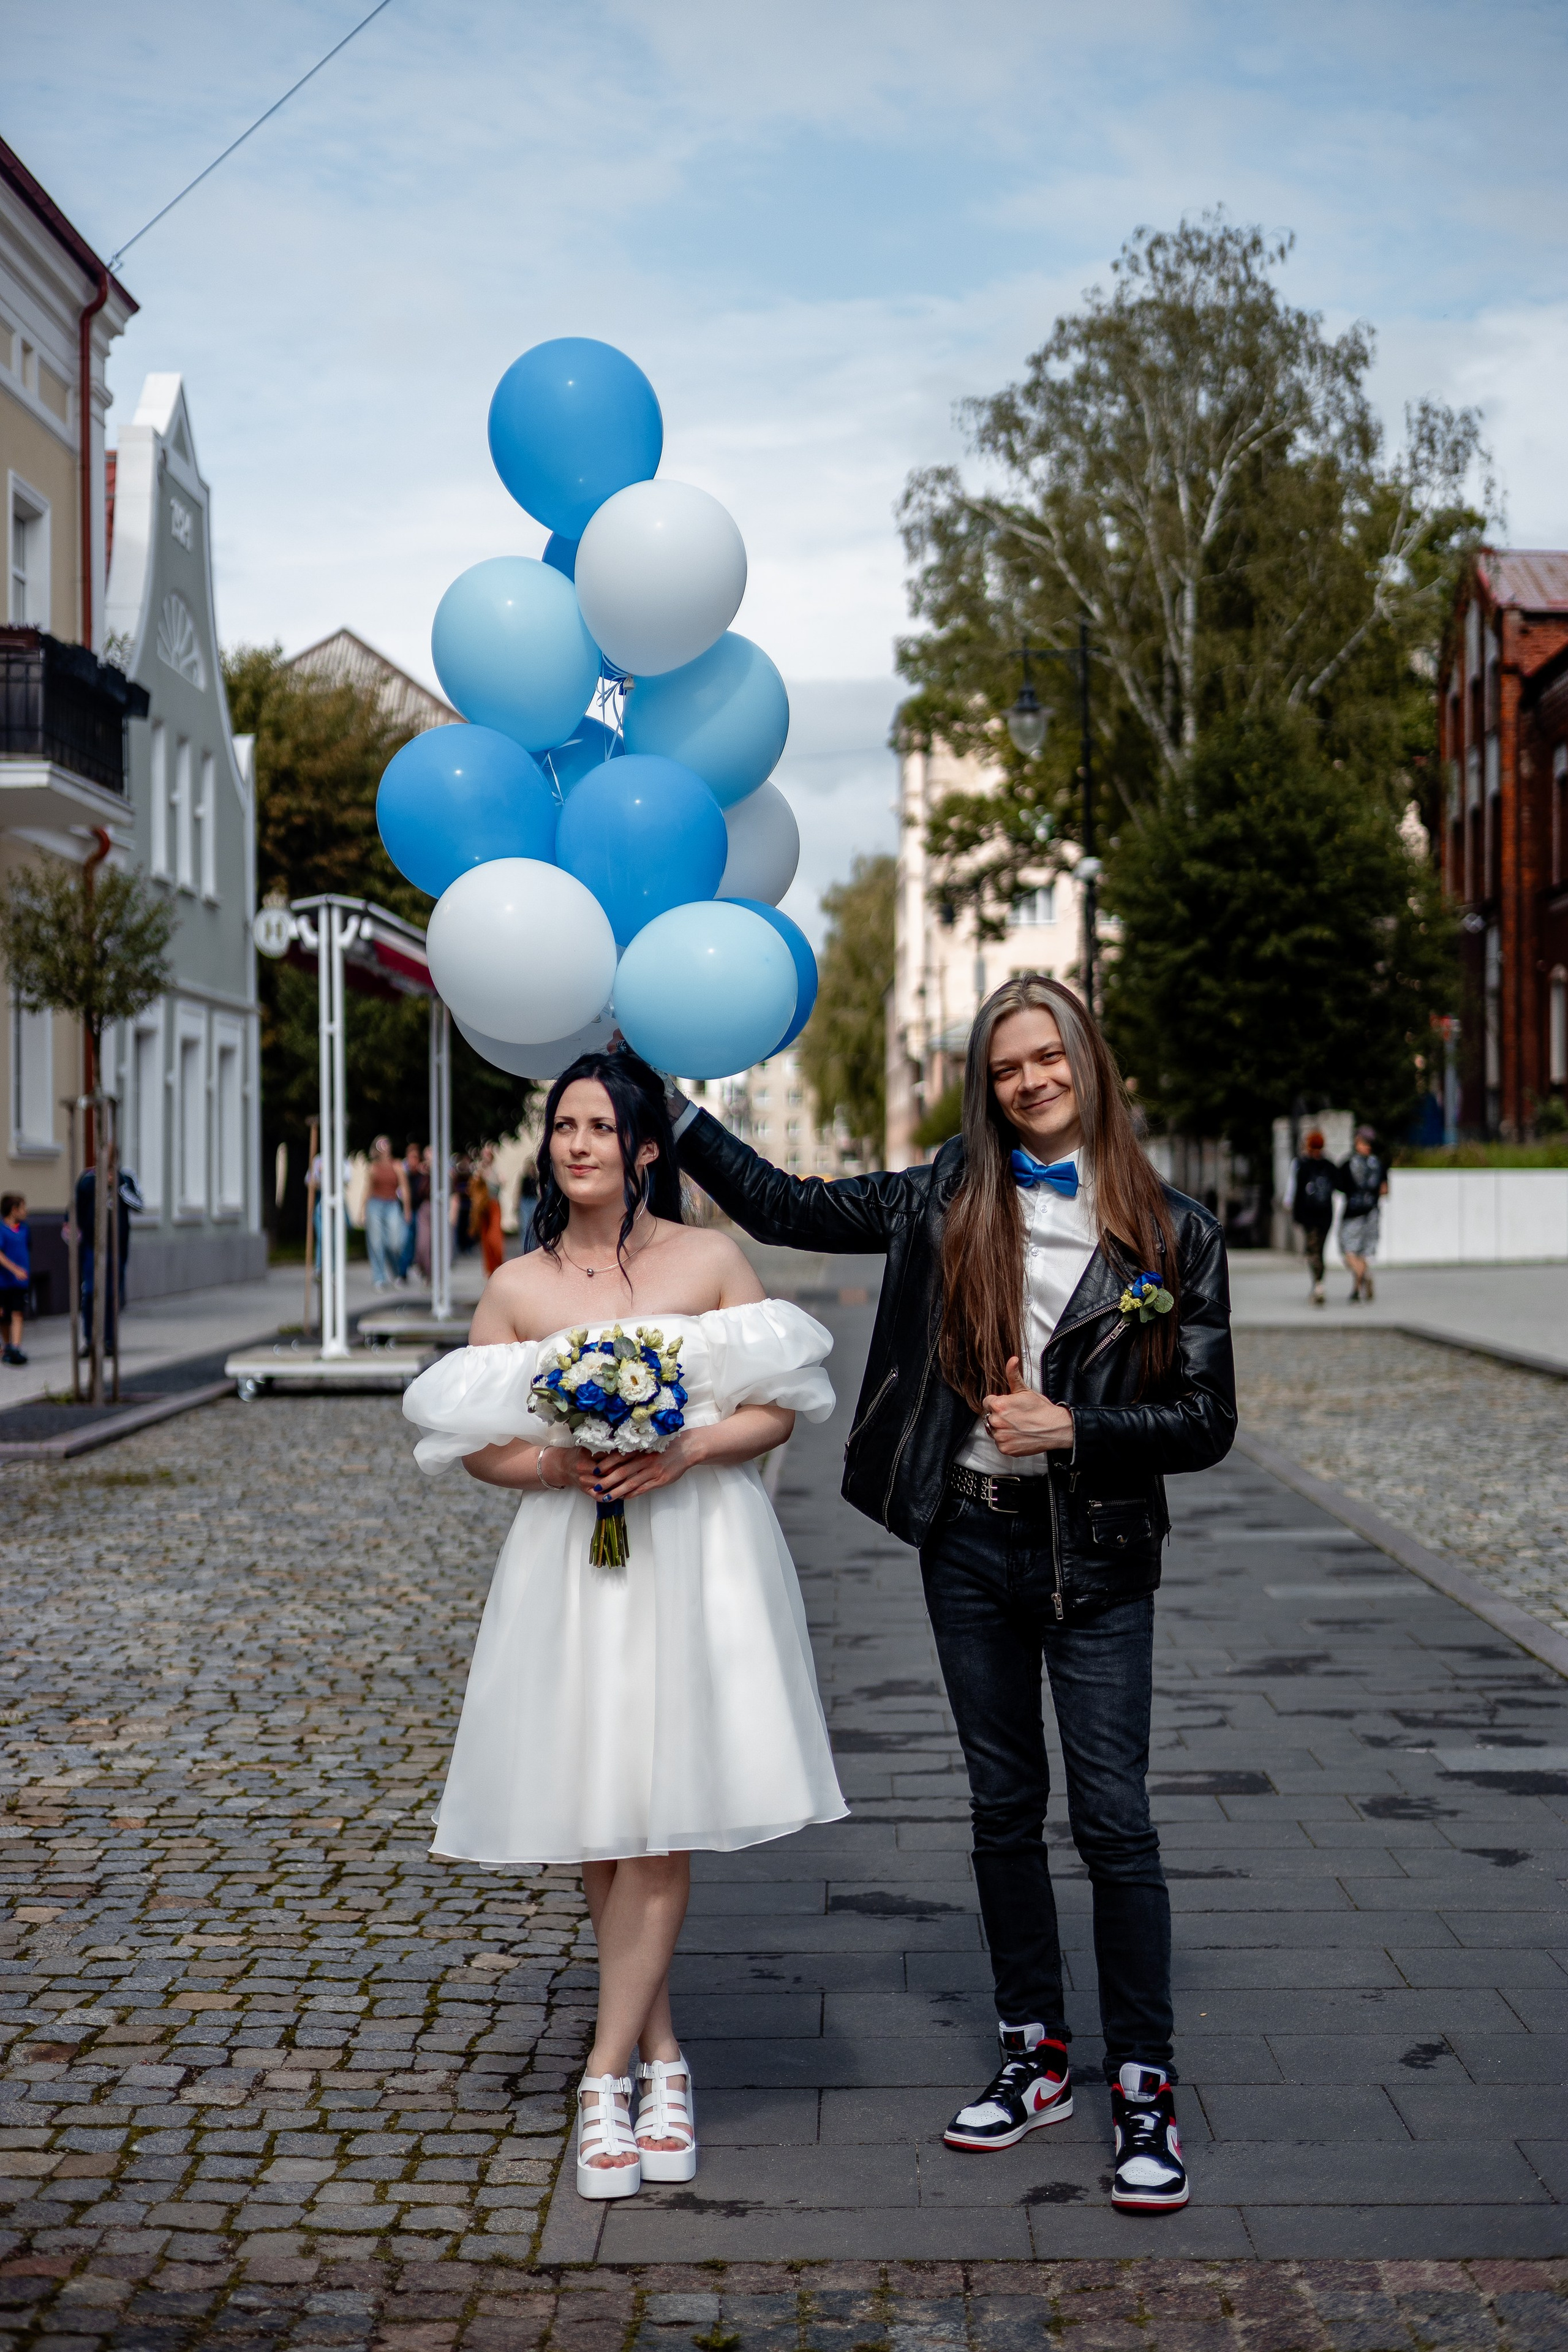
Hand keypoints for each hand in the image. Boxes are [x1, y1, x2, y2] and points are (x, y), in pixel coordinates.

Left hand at [571, 1433, 699, 1500]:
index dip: (606, 1464)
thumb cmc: (666, 1444)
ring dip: (617, 1491)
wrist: (687, 1448)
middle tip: (596, 1486)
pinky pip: (643, 1489)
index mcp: (641, 1449)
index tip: (596, 1470)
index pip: (619, 1457)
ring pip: (631, 1483)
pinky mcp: (660, 1480)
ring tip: (605, 1497)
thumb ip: (635, 1450)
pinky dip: (632, 1494)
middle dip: (607, 1481)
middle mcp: (645, 1459)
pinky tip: (623, 1497)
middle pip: (622, 1472)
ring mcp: (652, 1471)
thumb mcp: (649, 1443)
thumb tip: (616, 1457)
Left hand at [982, 1357, 1074, 1455]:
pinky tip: (1019, 1436)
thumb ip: (1013, 1375)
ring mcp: (1001, 1436)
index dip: (997, 1403)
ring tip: (1018, 1426)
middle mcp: (996, 1421)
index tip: (1008, 1406)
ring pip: (994, 1431)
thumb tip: (1012, 1360)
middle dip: (999, 1416)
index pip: (987, 1402)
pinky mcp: (1005, 1449)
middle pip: (989, 1417)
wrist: (1055, 1428)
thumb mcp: (1025, 1390)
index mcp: (999, 1405)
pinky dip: (1007, 1441)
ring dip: (1002, 1429)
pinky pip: (1000, 1444)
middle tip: (1015, 1417)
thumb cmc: (1041, 1409)